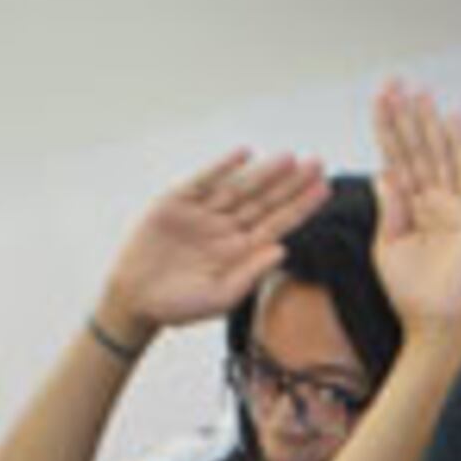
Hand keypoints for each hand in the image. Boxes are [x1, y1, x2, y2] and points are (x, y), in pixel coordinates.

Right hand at [97, 149, 331, 335]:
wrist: (135, 299)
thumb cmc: (180, 306)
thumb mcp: (219, 297)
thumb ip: (250, 274)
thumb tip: (282, 250)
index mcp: (241, 252)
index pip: (278, 224)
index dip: (301, 207)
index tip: (324, 189)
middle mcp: (227, 229)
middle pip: (266, 201)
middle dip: (291, 183)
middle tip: (318, 163)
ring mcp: (204, 214)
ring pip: (240, 188)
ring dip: (264, 173)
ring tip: (290, 157)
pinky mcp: (178, 202)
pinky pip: (204, 181)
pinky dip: (222, 167)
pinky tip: (244, 154)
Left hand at [366, 82, 460, 339]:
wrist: (436, 323)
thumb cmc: (412, 295)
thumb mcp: (387, 248)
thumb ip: (388, 210)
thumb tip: (384, 175)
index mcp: (407, 208)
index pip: (396, 158)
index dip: (388, 129)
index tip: (380, 99)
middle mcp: (430, 201)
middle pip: (416, 149)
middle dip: (405, 116)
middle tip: (397, 83)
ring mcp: (451, 206)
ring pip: (437, 154)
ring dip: (428, 123)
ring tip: (420, 92)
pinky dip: (460, 147)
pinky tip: (453, 121)